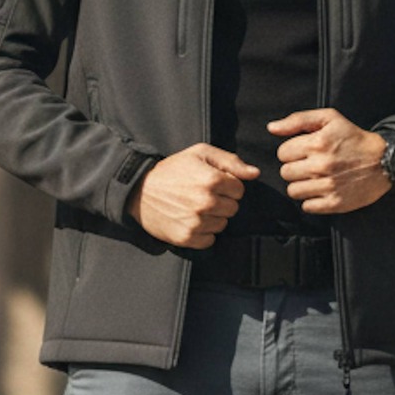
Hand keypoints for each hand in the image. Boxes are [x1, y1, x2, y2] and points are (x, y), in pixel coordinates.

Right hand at [128, 144, 258, 247]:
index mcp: (212, 180)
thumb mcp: (199, 154)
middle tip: (202, 195)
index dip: (228, 185)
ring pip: (223, 224)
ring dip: (213, 217)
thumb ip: (230, 161)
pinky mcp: (187, 237)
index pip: (239, 190)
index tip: (212, 183)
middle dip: (222, 201)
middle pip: (233, 208)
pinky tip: (191, 220)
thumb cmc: (172, 170)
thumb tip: (255, 173)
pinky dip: (204, 233)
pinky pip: (210, 240)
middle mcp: (206, 202)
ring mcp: (196, 222)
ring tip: (195, 207)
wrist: (139, 190)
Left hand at [268, 108, 389, 214]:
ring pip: (293, 191)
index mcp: (317, 143)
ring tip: (315, 178)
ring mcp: (328, 186)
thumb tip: (272, 128)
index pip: (282, 153)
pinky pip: (307, 207)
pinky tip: (322, 190)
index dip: (292, 151)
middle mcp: (321, 166)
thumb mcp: (329, 118)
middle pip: (285, 173)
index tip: (305, 151)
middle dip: (294, 168)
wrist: (385, 161)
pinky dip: (312, 201)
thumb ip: (298, 120)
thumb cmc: (354, 138)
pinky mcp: (335, 203)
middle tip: (310, 165)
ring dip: (301, 185)